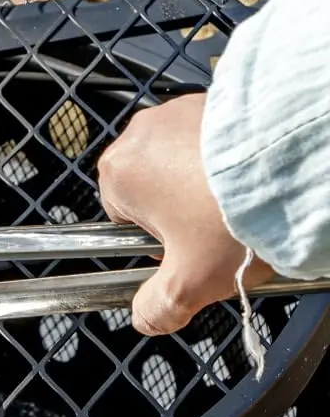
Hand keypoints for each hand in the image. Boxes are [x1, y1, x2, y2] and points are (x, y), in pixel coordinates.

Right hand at [97, 93, 272, 335]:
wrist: (298, 164)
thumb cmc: (236, 218)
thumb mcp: (192, 282)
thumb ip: (158, 307)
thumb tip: (146, 317)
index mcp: (119, 174)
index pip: (122, 217)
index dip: (157, 239)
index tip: (188, 247)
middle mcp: (141, 134)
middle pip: (154, 185)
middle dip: (182, 208)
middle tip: (219, 229)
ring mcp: (180, 110)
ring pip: (184, 159)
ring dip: (207, 181)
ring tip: (243, 204)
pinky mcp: (217, 98)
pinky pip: (213, 136)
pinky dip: (230, 157)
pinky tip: (256, 177)